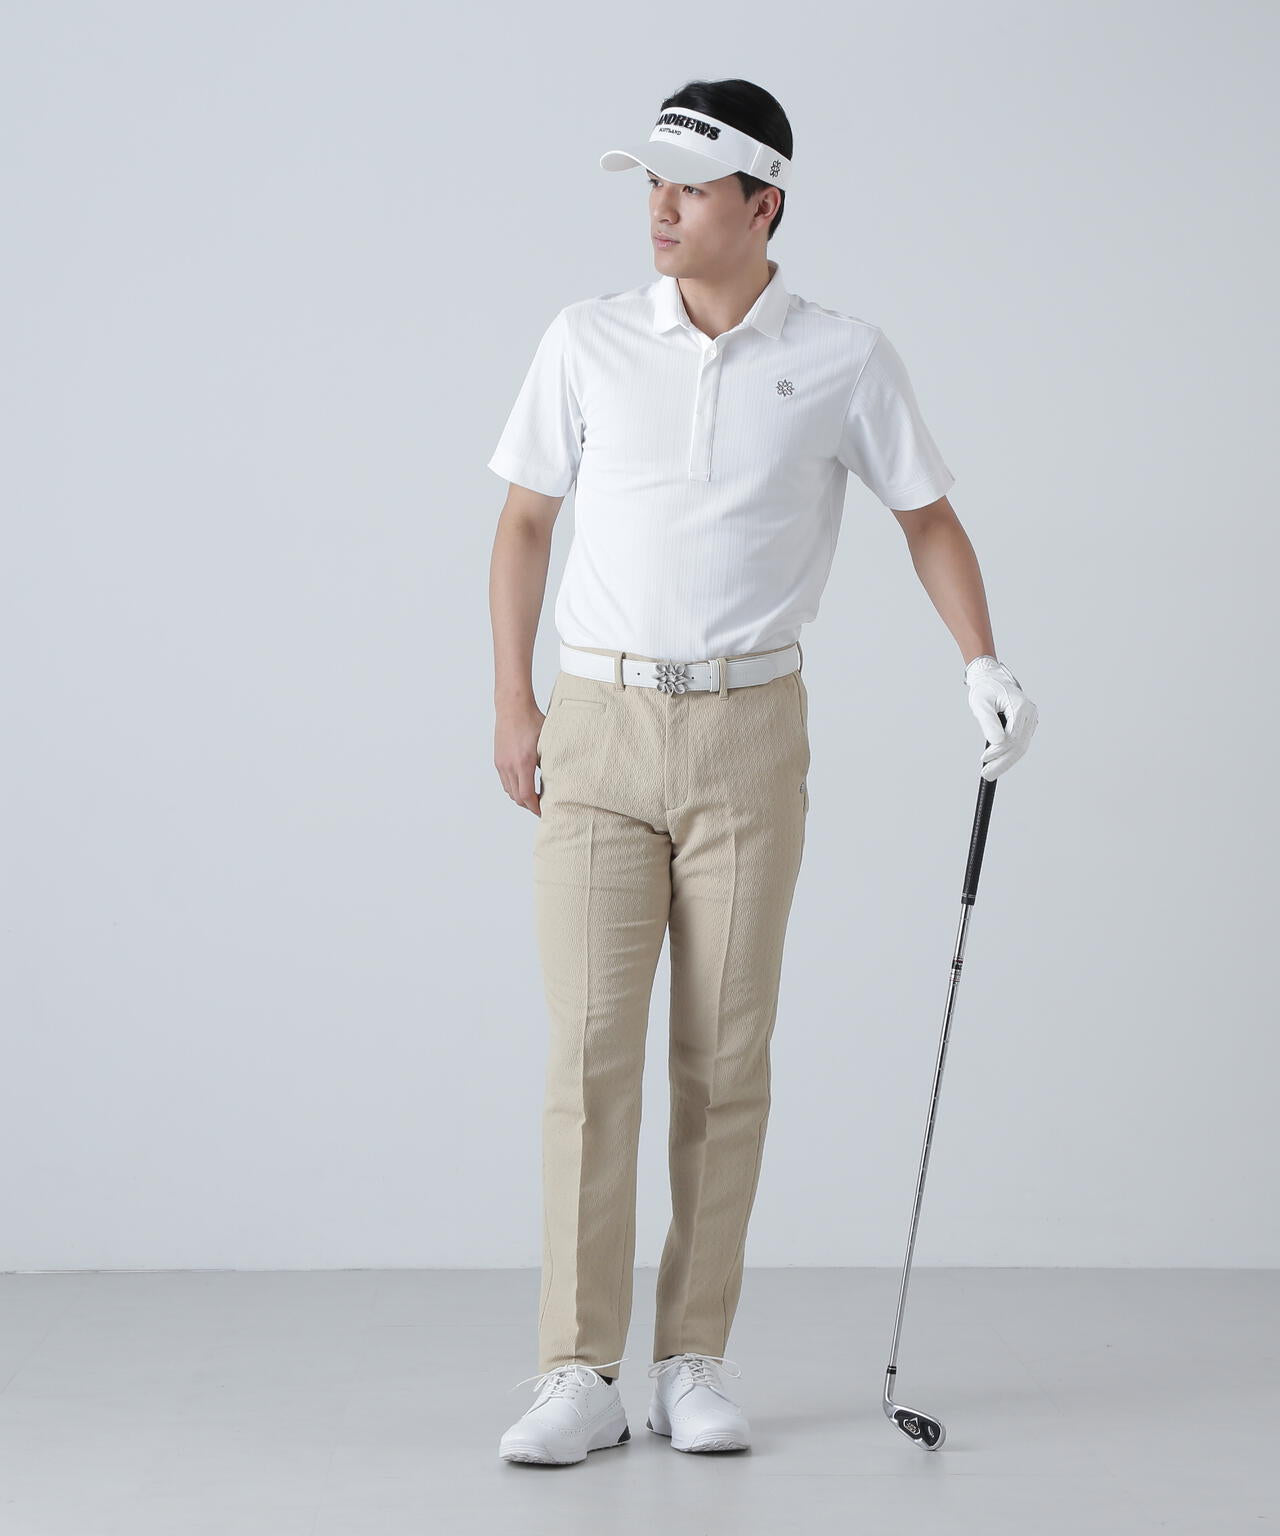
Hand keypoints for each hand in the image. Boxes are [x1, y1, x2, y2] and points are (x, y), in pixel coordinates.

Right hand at [495, 699, 546, 815]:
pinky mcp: (498, 760)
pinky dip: (514, 788)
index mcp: (523, 763)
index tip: (544, 811)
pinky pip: (505, 781)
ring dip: (520, 797)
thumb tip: (557, 780)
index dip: (535, 808)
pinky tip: (524, 784)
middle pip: (517, 797)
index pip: (526, 796)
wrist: (513, 707)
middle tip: (542, 807)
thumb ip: (550, 762)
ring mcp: (501, 763)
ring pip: (509, 791)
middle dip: (529, 805)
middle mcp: (509, 765)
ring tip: (534, 797)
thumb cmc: (533, 721)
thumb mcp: (547, 742)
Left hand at [964, 656, 1037, 780]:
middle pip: (1019, 745)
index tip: (983, 759)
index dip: (998, 751)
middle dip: (1003, 762)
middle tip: (987, 775)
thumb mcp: (981, 704)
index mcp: (1021, 707)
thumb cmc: (985, 689)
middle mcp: (1030, 713)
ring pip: (1021, 747)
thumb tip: (997, 742)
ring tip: (990, 774)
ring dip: (1005, 762)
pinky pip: (1020, 743)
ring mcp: (1030, 719)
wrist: (991, 679)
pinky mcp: (1026, 724)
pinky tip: (997, 763)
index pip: (1012, 737)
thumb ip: (988, 722)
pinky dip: (1008, 754)